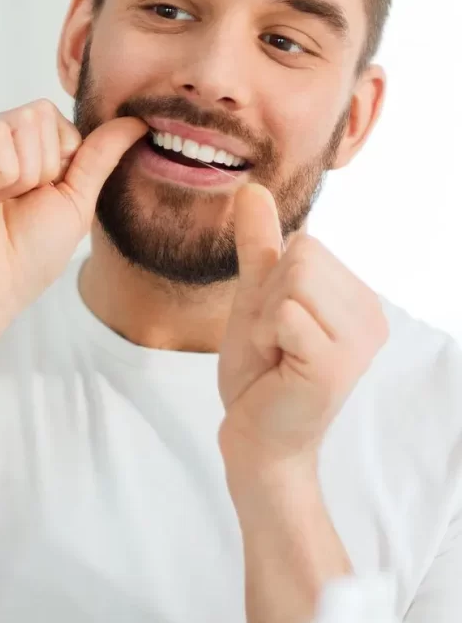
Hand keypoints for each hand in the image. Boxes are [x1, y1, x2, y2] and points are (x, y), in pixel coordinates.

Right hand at [0, 99, 145, 323]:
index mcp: (7, 146)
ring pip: (22, 123)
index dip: (60, 161)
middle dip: (43, 167)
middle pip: (40, 113)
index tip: (33, 198)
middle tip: (11, 204)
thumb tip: (137, 120)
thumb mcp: (75, 199)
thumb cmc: (25, 255)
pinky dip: (2, 178)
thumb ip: (99, 155)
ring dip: (23, 176)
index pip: (53, 117)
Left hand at [218, 185, 387, 469]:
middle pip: (301, 254)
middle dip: (268, 297)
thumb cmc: (260, 370)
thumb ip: (260, 244)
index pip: (304, 243)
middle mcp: (371, 315)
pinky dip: (264, 335)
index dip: (272, 282)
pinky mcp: (334, 365)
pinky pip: (284, 313)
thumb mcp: (256, 295)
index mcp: (358, 298)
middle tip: (274, 342)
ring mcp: (357, 341)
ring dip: (264, 317)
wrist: (255, 435)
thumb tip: (252, 188)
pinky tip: (277, 367)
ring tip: (277, 353)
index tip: (277, 325)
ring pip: (292, 280)